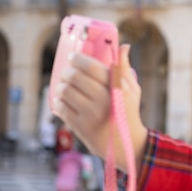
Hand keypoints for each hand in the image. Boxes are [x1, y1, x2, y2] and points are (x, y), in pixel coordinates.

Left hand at [53, 45, 147, 173]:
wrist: (126, 144)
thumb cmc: (128, 113)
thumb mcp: (132, 90)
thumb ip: (125, 68)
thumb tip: (124, 46)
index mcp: (117, 88)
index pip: (91, 67)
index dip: (78, 59)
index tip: (73, 58)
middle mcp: (104, 100)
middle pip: (74, 77)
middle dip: (67, 72)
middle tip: (67, 73)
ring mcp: (91, 114)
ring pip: (64, 91)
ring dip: (61, 86)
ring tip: (64, 87)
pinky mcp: (81, 126)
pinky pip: (61, 107)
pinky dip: (59, 101)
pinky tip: (63, 100)